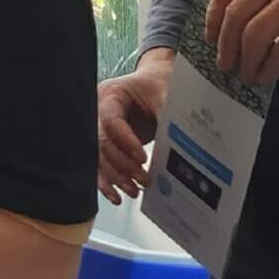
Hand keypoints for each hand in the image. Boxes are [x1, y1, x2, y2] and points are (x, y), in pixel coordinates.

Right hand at [97, 49, 173, 202]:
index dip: (125, 141)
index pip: (111, 121)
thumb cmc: (158, 84)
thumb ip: (168, 114)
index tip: (143, 158)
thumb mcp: (165, 93)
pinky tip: (117, 196)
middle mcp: (99, 111)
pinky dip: (107, 182)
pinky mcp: (106, 143)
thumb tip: (180, 139)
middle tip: (144, 178)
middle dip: (123, 164)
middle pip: (102, 143)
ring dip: (115, 177)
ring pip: (99, 157)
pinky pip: (100, 164)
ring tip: (134, 190)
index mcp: (111, 94)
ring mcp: (100, 128)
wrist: (155, 82)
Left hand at [207, 0, 278, 84]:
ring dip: (246, 62)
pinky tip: (267, 76)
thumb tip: (228, 28)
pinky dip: (268, 68)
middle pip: (235, 16)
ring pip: (253, 36)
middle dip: (225, 46)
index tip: (210, 41)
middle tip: (226, 67)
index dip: (212, 21)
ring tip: (247, 75)